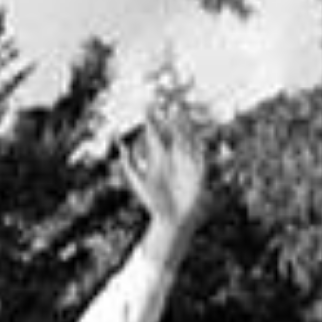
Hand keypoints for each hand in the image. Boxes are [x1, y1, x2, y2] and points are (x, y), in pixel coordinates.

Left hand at [117, 116, 207, 246]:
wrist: (170, 218)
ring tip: (182, 114)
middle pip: (173, 135)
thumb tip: (121, 146)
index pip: (155, 137)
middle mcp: (173, 159)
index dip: (153, 123)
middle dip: (172, 120)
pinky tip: (197, 137)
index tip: (148, 109)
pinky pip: (200, 157)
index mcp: (158, 160)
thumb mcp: (138, 181)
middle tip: (170, 103)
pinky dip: (199, 148)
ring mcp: (186, 164)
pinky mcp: (198, 173)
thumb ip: (129, 164)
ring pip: (186, 141)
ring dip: (185, 128)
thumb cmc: (153, 201)